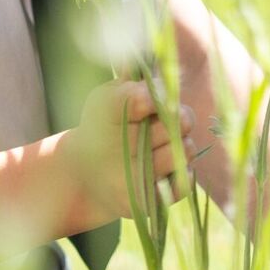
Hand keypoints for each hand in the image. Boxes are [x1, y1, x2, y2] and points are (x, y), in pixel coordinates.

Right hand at [60, 79, 193, 222]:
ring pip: (185, 150)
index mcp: (102, 115)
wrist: (84, 178)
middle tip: (170, 118)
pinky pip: (185, 181)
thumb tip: (146, 67)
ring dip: (182, 143)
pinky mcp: (146, 203)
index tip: (158, 97)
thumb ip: (129, 84)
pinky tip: (167, 166)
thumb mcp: (106, 99)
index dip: (159, 95)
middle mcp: (113, 150)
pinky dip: (183, 170)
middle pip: (175, 123)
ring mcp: (130, 179)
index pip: (142, 99)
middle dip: (179, 116)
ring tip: (165, 144)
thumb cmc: (101, 127)